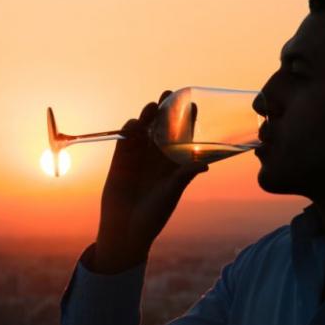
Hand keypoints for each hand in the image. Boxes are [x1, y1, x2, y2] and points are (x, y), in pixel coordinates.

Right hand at [93, 91, 207, 272]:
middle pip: (162, 129)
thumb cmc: (153, 216)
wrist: (125, 230)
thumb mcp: (170, 194)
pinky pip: (125, 140)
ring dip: (147, 117)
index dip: (187, 121)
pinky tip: (135, 124)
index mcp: (174, 165)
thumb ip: (183, 177)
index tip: (193, 105)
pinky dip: (129, 131)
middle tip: (169, 94)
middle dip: (165, 111)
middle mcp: (157, 158)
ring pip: (144, 131)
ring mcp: (138, 158)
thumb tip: (203, 165)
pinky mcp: (120, 161)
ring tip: (152, 106)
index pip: (182, 138)